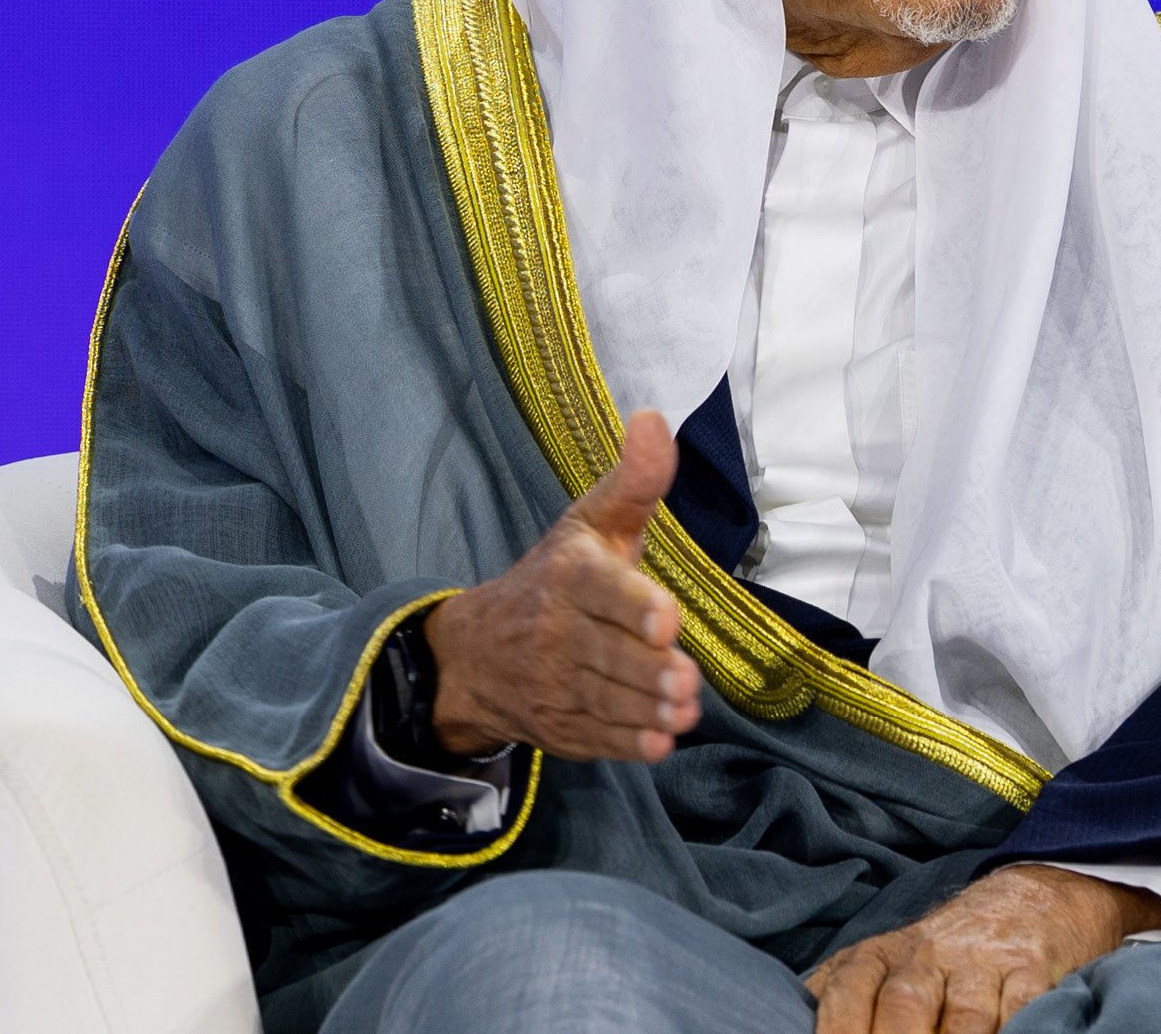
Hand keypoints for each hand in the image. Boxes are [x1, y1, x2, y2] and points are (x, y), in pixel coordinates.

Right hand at [421, 410, 704, 760]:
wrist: (477, 653)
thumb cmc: (556, 579)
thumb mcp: (590, 523)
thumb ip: (634, 480)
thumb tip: (653, 417)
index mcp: (569, 576)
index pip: (603, 591)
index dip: (634, 607)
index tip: (666, 620)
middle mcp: (557, 631)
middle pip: (608, 654)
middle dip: (647, 670)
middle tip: (684, 680)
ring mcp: (555, 684)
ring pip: (606, 699)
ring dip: (646, 709)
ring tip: (683, 710)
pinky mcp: (562, 726)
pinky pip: (597, 737)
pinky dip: (626, 743)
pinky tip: (658, 742)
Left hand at [806, 866, 1160, 1033]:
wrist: (1031, 897)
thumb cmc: (942, 951)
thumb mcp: (882, 959)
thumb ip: (837, 991)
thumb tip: (782, 1024)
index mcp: (882, 954)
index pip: (846, 991)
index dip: (836, 1029)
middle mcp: (928, 954)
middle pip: (904, 1004)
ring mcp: (983, 961)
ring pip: (964, 1014)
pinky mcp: (1032, 969)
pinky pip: (1021, 1007)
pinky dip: (1012, 1029)